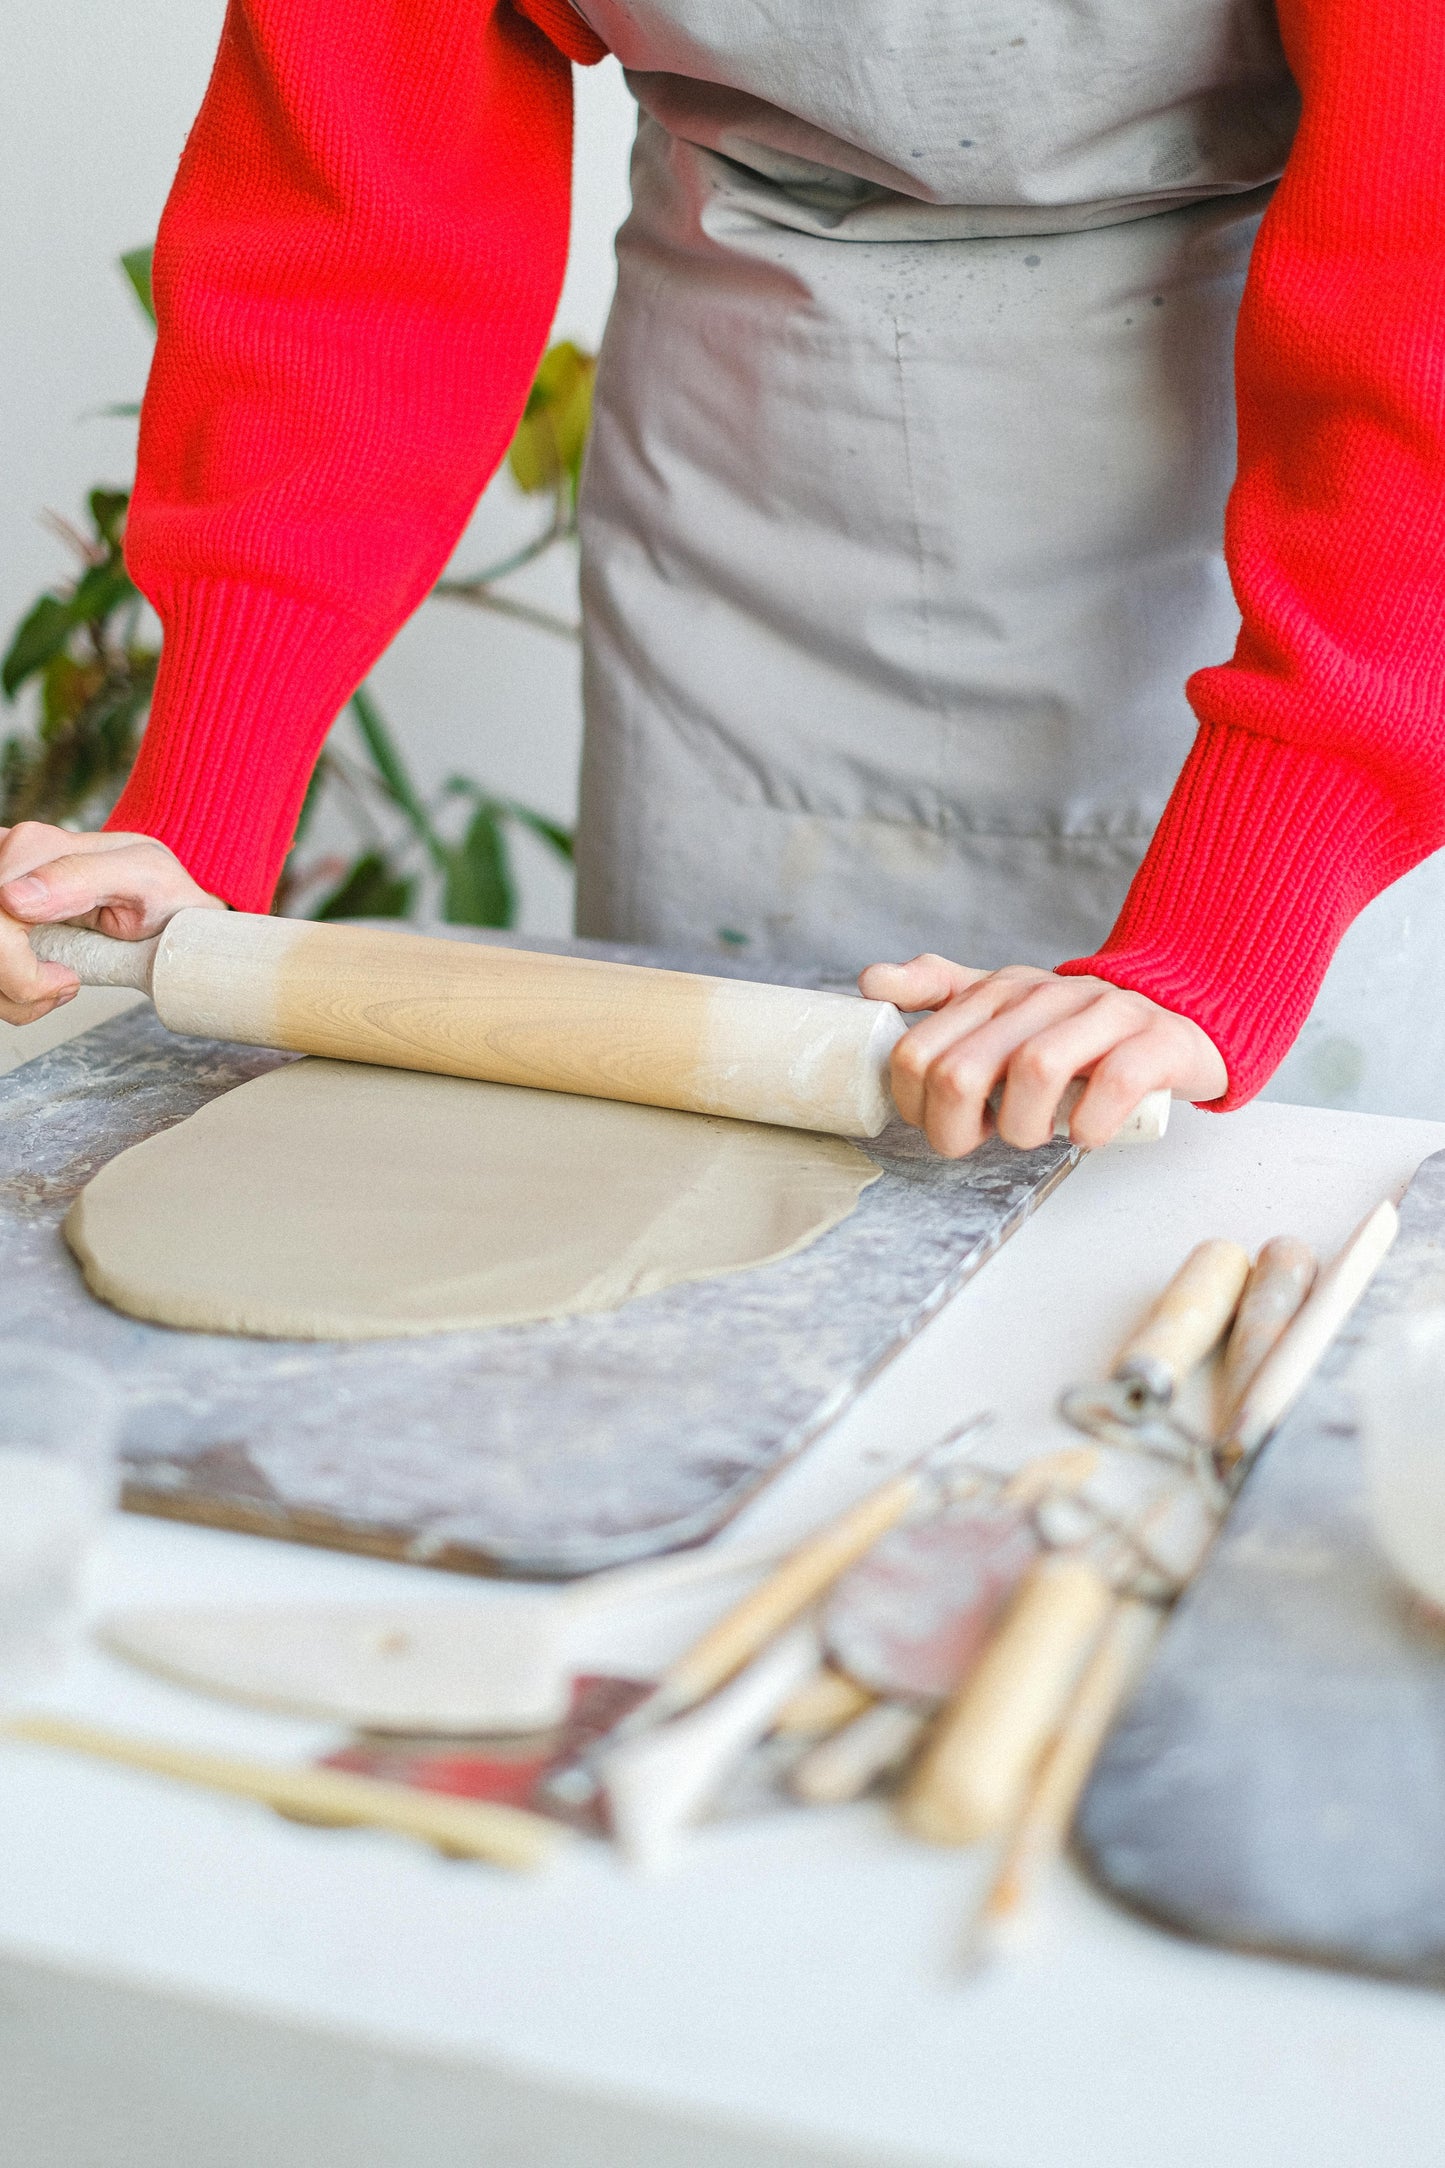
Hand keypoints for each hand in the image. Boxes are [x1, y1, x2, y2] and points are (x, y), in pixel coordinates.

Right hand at [0, 823, 222, 1025]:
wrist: (165, 908)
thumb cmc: (158, 890)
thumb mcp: (142, 878)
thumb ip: (81, 878)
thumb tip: (12, 898)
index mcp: (37, 847)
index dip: (18, 965)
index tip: (66, 980)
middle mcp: (7, 863)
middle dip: (17, 983)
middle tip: (64, 987)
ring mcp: (0, 892)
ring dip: (13, 993)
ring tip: (59, 987)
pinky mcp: (2, 916)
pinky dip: (11, 992)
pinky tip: (44, 983)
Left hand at [858, 954, 1227, 1156]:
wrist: (1182, 1018)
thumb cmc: (1079, 1030)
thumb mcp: (1004, 1006)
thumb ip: (937, 992)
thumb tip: (870, 981)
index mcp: (998, 989)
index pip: (917, 1052)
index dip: (916, 1106)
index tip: (945, 1122)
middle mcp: (1044, 995)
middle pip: (963, 1071)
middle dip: (957, 1129)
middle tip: (983, 1139)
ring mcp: (1103, 1014)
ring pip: (1035, 1071)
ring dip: (1023, 1128)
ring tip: (1035, 1136)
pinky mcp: (1156, 1042)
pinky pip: (1114, 1083)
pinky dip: (1090, 1124)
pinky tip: (1086, 1134)